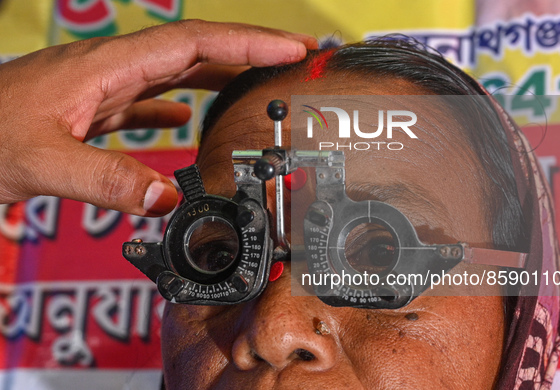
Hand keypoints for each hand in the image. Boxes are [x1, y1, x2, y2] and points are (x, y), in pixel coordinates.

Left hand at [0, 20, 316, 215]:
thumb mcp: (40, 161)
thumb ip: (106, 180)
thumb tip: (167, 197)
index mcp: (105, 69)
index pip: (192, 43)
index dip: (246, 42)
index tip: (290, 48)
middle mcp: (108, 71)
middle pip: (193, 49)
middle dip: (246, 50)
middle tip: (290, 60)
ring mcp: (98, 90)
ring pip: (172, 72)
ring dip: (217, 73)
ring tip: (254, 83)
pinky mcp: (88, 112)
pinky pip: (143, 101)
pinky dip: (172, 105)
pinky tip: (184, 117)